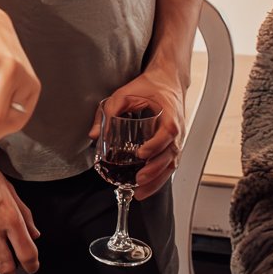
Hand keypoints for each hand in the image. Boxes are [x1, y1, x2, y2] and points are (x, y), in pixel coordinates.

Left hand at [91, 71, 186, 197]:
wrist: (167, 82)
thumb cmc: (149, 87)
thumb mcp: (125, 94)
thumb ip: (109, 112)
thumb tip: (95, 135)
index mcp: (169, 115)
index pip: (167, 133)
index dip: (156, 145)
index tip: (142, 154)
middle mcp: (176, 130)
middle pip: (171, 154)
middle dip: (155, 170)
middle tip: (139, 179)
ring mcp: (176, 140)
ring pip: (171, 164)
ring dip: (157, 180)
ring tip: (140, 191)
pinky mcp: (172, 146)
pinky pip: (168, 165)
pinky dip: (158, 178)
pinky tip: (145, 187)